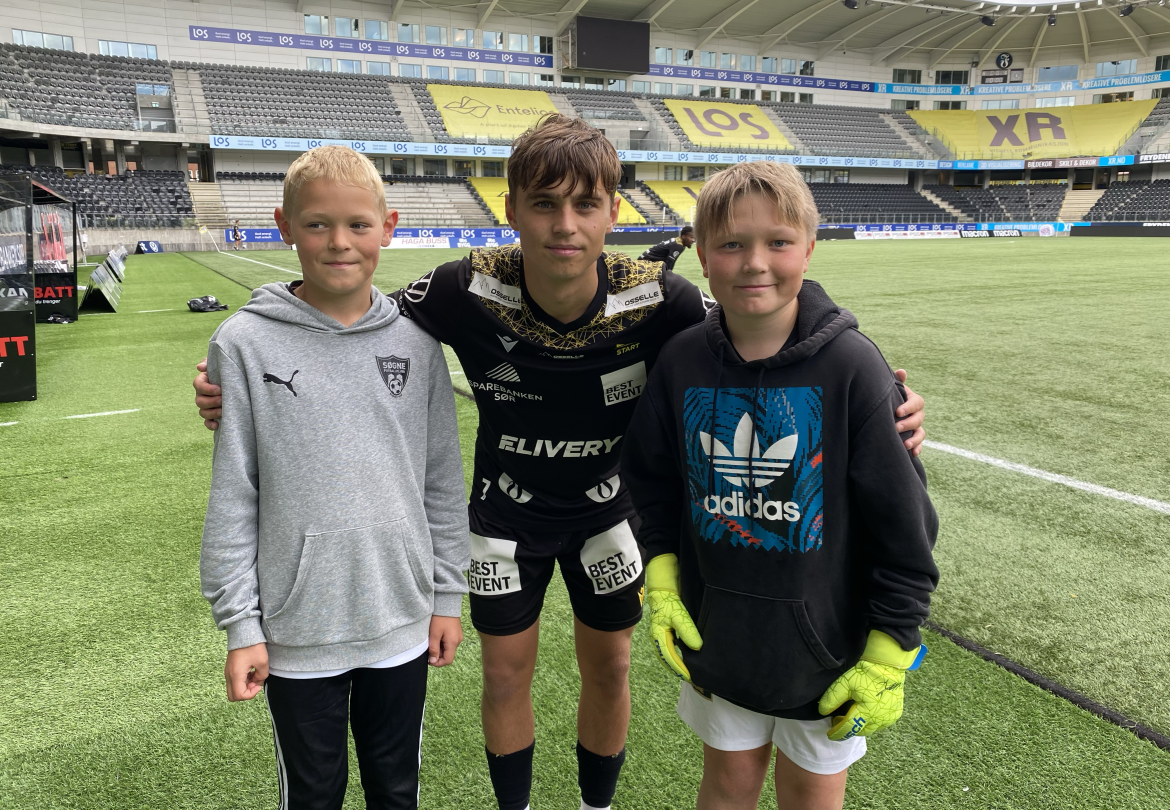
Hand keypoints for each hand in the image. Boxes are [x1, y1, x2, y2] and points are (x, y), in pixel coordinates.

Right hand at [194, 358, 222, 429]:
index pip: (198, 385)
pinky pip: (207, 423)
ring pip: (203, 412)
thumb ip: (209, 363)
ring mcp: (206, 407)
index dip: (207, 388)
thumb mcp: (220, 365)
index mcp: (202, 382)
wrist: (240, 382)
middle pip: (199, 401)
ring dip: (212, 413)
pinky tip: (218, 425)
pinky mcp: (212, 416)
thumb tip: (199, 367)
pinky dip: (210, 425)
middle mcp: (202, 395)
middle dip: (211, 401)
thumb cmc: (228, 371)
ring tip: (224, 411)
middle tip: (223, 399)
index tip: (220, 389)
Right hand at [225, 643, 268, 700]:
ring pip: (233, 689)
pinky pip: (234, 682)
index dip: (251, 694)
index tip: (258, 684)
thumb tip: (257, 682)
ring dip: (244, 687)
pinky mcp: (230, 669)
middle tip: (255, 682)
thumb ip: (262, 676)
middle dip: (246, 693)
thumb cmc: (253, 646)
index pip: (239, 695)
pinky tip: (251, 672)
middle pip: (233, 696)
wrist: (243, 632)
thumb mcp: (262, 661)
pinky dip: (242, 682)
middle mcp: (229, 675)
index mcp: (236, 675)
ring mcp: (228, 672)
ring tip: (254, 676)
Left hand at [428, 615, 462, 666]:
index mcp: (453, 643)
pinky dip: (442, 642)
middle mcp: (458, 641)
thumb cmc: (439, 618)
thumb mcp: (434, 634)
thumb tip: (433, 661)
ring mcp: (458, 636)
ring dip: (439, 648)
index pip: (448, 660)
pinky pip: (449, 642)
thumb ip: (434, 648)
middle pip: (448, 654)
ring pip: (448, 648)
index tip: (429, 659)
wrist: (446, 603)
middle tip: (428, 647)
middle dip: (437, 654)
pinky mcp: (456, 632)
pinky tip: (437, 635)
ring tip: (432, 639)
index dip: (438, 663)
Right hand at [645, 554, 702, 680]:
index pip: (670, 658)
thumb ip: (687, 630)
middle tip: (693, 679)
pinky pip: (673, 646)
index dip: (680, 669)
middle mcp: (658, 637)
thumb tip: (696, 648)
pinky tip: (689, 655)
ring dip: (680, 662)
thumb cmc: (668, 598)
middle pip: (668, 659)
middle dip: (679, 669)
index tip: (691, 678)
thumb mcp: (679, 613)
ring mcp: (662, 633)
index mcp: (658, 635)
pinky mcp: (668, 629)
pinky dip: (680, 654)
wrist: (663, 583)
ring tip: (691, 671)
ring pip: (670, 653)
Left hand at [818, 630, 922, 740]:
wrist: (887, 663)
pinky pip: (881, 723)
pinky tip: (865, 712)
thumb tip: (822, 711)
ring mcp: (890, 717)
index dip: (838, 732)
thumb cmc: (864, 673)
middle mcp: (881, 719)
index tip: (830, 734)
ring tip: (852, 715)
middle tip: (839, 719)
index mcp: (868, 713)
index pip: (850, 728)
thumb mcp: (844, 684)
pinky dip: (872, 721)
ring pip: (872, 728)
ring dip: (861, 725)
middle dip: (849, 728)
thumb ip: (832, 699)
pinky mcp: (896, 713)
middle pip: (861, 731)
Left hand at [893, 369, 924, 456]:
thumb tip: (902, 371)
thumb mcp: (890, 388)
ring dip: (915, 439)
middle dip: (908, 424)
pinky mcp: (912, 438)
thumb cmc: (885, 396)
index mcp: (912, 400)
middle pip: (919, 419)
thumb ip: (896, 381)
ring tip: (905, 444)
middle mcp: (916, 414)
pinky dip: (917, 449)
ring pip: (921, 433)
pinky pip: (918, 445)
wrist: (880, 409)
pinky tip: (912, 454)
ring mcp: (915, 427)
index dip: (909, 407)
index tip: (897, 412)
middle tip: (896, 427)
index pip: (917, 402)